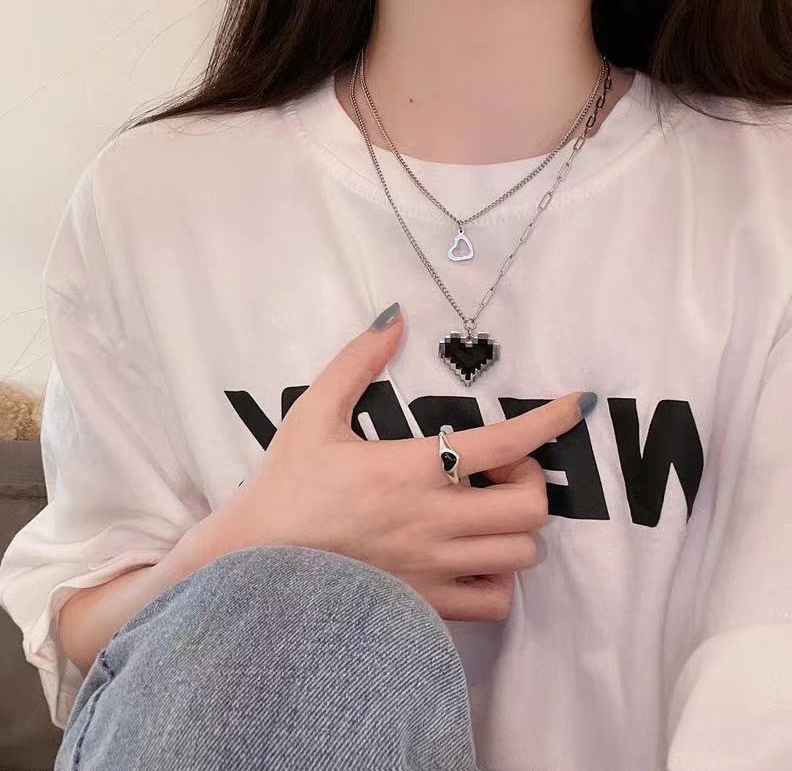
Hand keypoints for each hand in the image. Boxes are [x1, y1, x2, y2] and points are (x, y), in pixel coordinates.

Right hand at [202, 302, 594, 621]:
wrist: (252, 567)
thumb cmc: (285, 486)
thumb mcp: (311, 414)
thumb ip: (355, 362)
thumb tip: (395, 316)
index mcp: (410, 469)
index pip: (503, 443)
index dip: (550, 420)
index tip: (577, 404)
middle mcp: (432, 522)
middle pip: (530, 508)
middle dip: (530, 481)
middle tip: (497, 470)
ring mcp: (432, 570)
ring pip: (521, 556)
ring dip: (515, 527)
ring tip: (482, 510)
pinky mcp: (424, 606)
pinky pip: (494, 603)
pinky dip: (498, 577)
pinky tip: (471, 555)